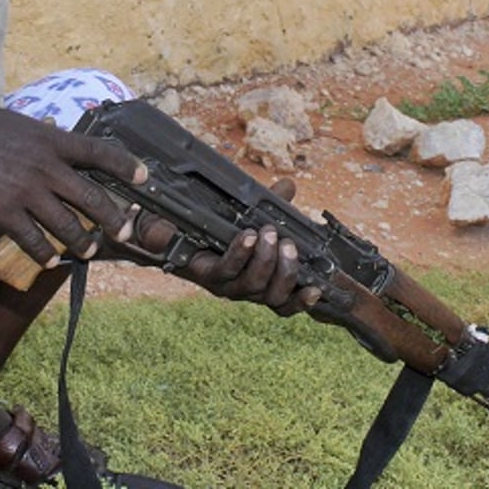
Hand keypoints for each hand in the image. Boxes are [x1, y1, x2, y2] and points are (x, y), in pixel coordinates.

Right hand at [0, 102, 143, 268]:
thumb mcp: (22, 125)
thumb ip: (45, 141)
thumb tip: (61, 145)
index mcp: (53, 142)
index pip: (100, 152)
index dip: (126, 165)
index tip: (145, 177)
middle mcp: (47, 167)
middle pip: (92, 198)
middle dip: (114, 219)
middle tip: (125, 233)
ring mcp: (27, 192)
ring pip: (67, 225)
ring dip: (82, 243)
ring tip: (89, 251)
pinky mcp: (5, 212)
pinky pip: (33, 240)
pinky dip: (45, 253)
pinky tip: (51, 260)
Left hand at [132, 177, 320, 315]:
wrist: (169, 228)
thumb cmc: (213, 225)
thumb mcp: (249, 214)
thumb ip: (271, 203)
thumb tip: (289, 185)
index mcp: (260, 281)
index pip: (285, 303)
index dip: (302, 301)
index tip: (318, 288)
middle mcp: (244, 290)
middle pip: (274, 297)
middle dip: (286, 271)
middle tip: (288, 243)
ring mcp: (225, 285)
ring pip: (253, 286)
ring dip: (265, 260)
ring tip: (269, 234)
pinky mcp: (205, 274)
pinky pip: (227, 270)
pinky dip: (240, 254)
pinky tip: (247, 236)